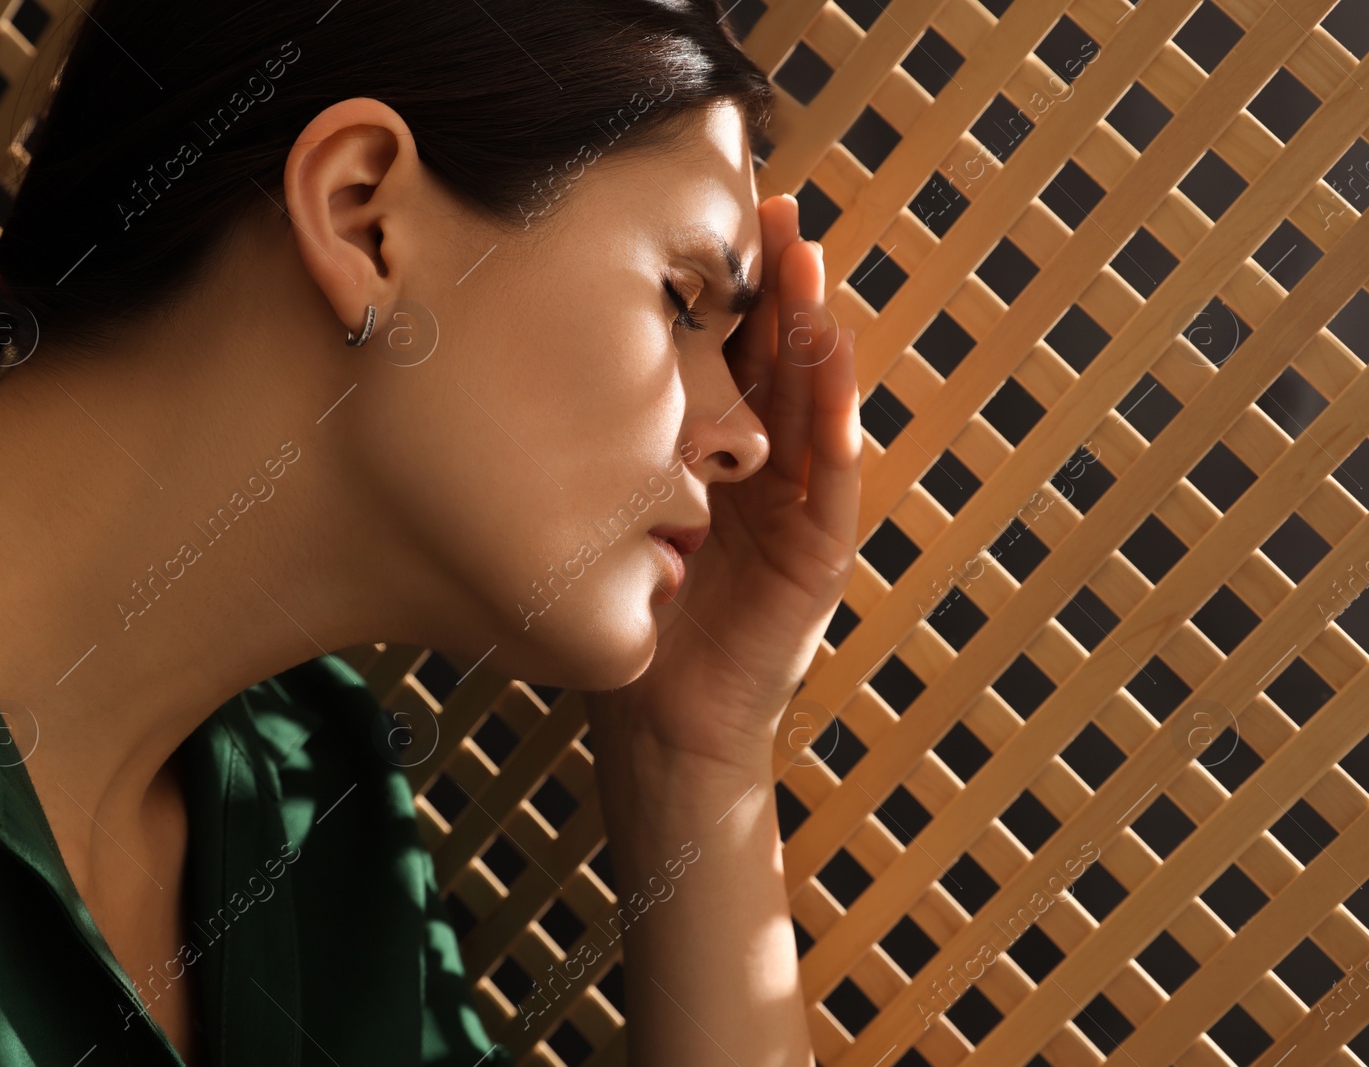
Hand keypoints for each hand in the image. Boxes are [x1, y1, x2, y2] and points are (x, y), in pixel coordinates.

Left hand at [585, 194, 861, 772]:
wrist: (662, 734)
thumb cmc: (630, 626)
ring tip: (807, 259)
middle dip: (781, 290)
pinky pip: (835, 478)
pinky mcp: (819, 561)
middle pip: (781, 368)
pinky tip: (832, 355)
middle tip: (775, 206)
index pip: (736, 365)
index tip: (717, 222)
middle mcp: (767, 482)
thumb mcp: (614, 521)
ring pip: (815, 407)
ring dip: (814, 331)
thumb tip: (531, 379)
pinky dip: (837, 415)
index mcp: (720, 467)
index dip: (734, 297)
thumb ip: (610, 460)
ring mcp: (799, 517)